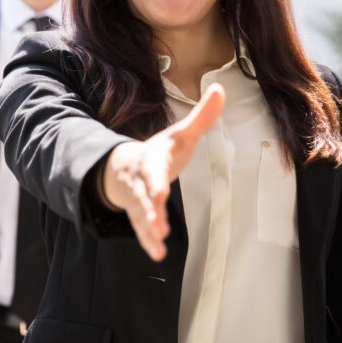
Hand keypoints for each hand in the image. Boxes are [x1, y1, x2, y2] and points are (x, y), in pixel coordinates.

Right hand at [102, 83, 224, 261]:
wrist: (122, 166)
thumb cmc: (158, 152)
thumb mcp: (180, 134)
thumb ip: (202, 116)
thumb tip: (220, 88)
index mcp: (153, 158)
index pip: (154, 168)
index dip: (156, 180)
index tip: (162, 192)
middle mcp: (141, 179)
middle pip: (142, 194)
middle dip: (149, 207)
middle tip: (158, 221)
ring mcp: (136, 198)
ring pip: (139, 213)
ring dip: (149, 226)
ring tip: (160, 238)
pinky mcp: (137, 214)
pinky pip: (140, 228)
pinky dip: (148, 241)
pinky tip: (158, 253)